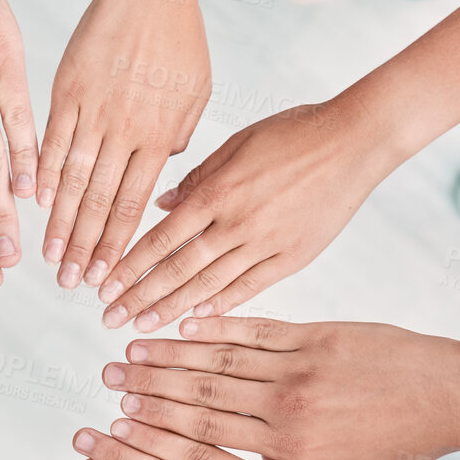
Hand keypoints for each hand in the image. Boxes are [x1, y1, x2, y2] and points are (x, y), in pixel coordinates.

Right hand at [38, 0, 208, 289]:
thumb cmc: (179, 42)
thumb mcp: (194, 96)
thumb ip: (177, 141)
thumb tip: (159, 179)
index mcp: (159, 137)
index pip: (134, 206)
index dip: (117, 247)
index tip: (104, 278)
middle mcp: (124, 130)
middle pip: (100, 203)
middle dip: (85, 249)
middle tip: (72, 284)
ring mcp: (92, 110)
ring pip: (71, 179)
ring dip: (60, 223)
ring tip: (49, 257)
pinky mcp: (66, 89)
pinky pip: (50, 140)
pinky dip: (41, 173)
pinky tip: (33, 202)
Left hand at [99, 99, 399, 331]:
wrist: (355, 141)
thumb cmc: (295, 132)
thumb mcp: (237, 144)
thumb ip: (197, 178)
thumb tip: (161, 205)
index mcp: (217, 192)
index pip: (160, 238)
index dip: (129, 266)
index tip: (103, 287)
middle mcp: (237, 223)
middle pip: (177, 269)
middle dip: (139, 297)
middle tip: (109, 318)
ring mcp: (266, 244)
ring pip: (209, 285)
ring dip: (172, 309)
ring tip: (143, 328)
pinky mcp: (294, 257)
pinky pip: (249, 288)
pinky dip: (221, 306)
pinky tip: (195, 321)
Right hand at [105, 316, 459, 459]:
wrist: (455, 398)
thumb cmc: (400, 448)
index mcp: (291, 448)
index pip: (208, 435)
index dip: (158, 427)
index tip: (120, 422)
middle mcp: (289, 404)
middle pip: (200, 395)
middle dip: (148, 389)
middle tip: (105, 383)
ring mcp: (303, 364)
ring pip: (221, 358)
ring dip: (171, 354)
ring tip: (129, 350)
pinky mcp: (320, 334)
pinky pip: (258, 328)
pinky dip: (218, 324)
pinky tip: (185, 322)